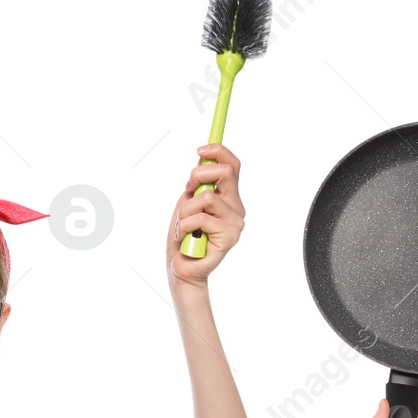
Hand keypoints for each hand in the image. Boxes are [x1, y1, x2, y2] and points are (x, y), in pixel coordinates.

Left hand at [166, 143, 245, 284]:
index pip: (232, 166)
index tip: (199, 150)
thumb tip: (202, 158)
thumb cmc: (183, 236)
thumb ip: (198, 185)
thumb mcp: (187, 203)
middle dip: (198, 175)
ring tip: (183, 227)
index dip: (218, 151)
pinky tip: (185, 238)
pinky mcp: (230, 237)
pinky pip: (201, 218)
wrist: (181, 268)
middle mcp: (236, 208)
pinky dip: (185, 226)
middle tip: (187, 190)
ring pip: (207, 198)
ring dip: (185, 211)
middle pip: (226, 172)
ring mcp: (236, 223)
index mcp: (228, 197)